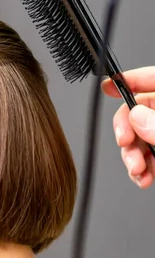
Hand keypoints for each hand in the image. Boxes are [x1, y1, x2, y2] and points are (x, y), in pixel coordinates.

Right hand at [102, 67, 154, 188]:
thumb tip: (136, 117)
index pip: (153, 79)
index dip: (130, 80)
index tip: (108, 86)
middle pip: (140, 112)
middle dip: (127, 131)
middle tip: (124, 143)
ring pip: (141, 139)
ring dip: (133, 156)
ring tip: (137, 170)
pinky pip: (150, 159)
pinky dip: (143, 170)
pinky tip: (143, 178)